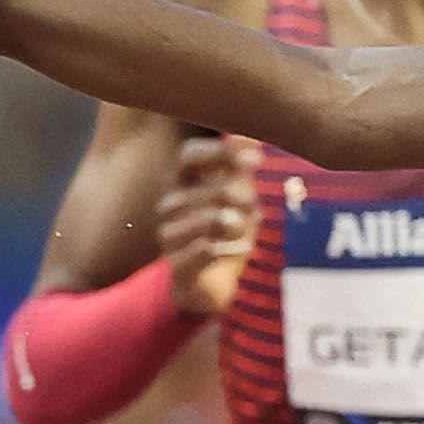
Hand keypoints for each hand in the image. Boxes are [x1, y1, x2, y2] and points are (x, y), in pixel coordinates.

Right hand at [158, 136, 260, 314]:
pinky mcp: (177, 266)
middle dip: (235, 195)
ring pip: (204, 220)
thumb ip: (242, 169)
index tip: (253, 158)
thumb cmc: (224, 236)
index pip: (189, 155)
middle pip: (206, 189)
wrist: (210, 287)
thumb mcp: (239, 199)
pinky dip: (220, 249)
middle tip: (252, 205)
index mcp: (184, 185)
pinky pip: (199, 251)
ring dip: (231, 224)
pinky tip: (228, 250)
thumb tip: (250, 136)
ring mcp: (170, 237)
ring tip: (242, 232)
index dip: (219, 152)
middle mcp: (171, 206)